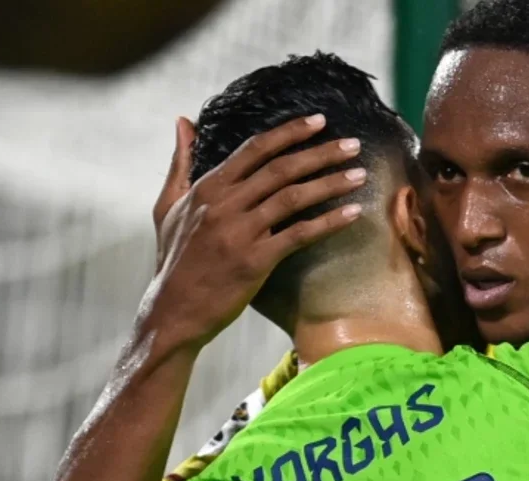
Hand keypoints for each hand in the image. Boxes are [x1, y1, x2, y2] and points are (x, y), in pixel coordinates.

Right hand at [143, 114, 366, 349]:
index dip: (289, 132)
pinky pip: (299, 234)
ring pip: (294, 197)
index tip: (319, 121)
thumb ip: (181, 162)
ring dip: (331, 183)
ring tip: (360, 174)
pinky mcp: (255, 260)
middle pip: (281, 169)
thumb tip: (184, 122)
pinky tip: (352, 214)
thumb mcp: (168, 206)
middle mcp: (224, 204)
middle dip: (321, 153)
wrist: (172, 311)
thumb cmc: (174, 259)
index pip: (254, 149)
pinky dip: (328, 222)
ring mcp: (240, 232)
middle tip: (352, 144)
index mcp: (208, 188)